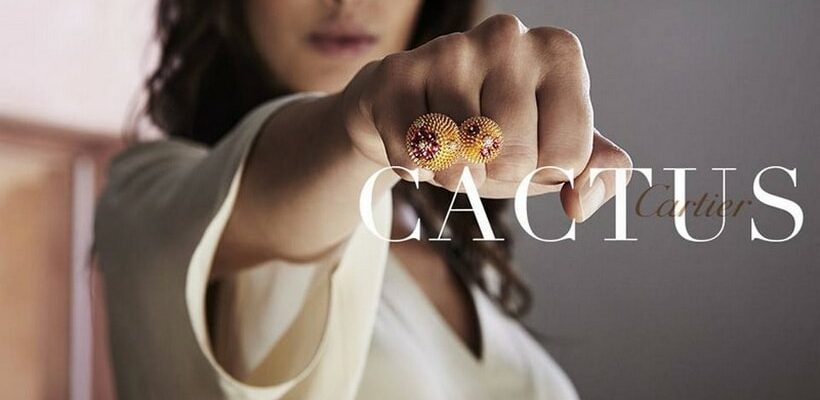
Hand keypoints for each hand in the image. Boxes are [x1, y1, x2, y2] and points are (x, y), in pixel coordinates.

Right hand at [341, 14, 631, 221]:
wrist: (412, 110)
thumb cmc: (492, 131)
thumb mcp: (554, 149)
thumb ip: (596, 173)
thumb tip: (581, 202)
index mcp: (559, 53)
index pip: (570, 156)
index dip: (545, 173)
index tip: (529, 150)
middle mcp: (509, 37)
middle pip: (515, 158)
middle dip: (496, 176)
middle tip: (483, 153)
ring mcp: (451, 50)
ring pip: (462, 158)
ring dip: (454, 176)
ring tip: (450, 148)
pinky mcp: (399, 73)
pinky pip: (414, 154)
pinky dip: (415, 168)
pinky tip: (416, 145)